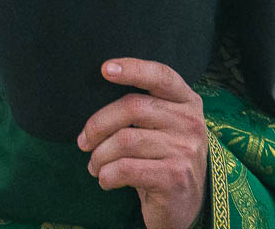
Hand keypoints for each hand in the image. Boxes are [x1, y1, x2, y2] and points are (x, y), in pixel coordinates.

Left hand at [77, 58, 207, 228]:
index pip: (161, 76)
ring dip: (99, 156)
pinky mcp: (175, 178)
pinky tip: (105, 180)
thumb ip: (141, 106)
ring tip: (94, 165)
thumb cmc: (162, 158)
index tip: (104, 69)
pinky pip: (126, 168)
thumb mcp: (162, 127)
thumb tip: (91, 94)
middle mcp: (191, 123)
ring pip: (124, 140)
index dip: (133, 69)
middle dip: (98, 125)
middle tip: (83, 142)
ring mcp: (186, 151)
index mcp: (187, 102)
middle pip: (132, 107)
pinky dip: (107, 175)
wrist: (184, 205)